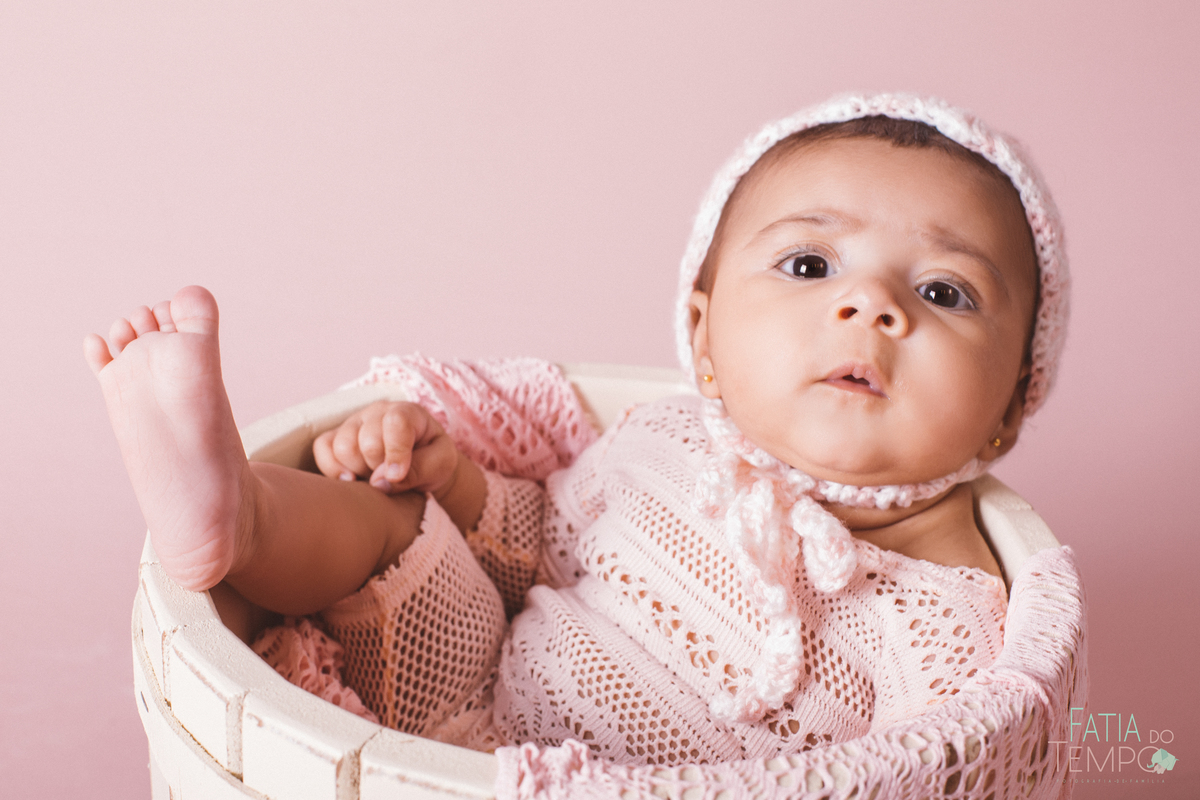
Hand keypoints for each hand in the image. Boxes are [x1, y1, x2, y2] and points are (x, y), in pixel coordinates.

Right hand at [313, 401, 459, 497]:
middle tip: (391, 478)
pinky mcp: (336, 436)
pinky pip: (322, 448)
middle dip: (379, 468)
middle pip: (367, 442)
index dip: (395, 452)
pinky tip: (352, 480)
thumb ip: (418, 471)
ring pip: (343, 447)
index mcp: (407, 412)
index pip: (395, 423)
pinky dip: (333, 469)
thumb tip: (379, 483)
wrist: (422, 464)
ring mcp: (353, 422)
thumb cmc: (434, 460)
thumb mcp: (441, 464)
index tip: (397, 476)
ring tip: (374, 477)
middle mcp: (376, 412)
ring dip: (358, 471)